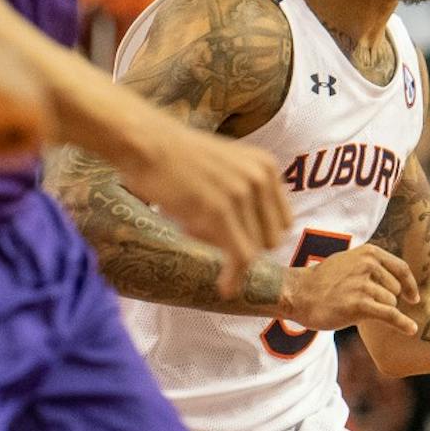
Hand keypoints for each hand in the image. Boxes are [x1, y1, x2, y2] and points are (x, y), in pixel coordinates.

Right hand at [121, 117, 290, 294]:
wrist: (146, 143)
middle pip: (271, 239)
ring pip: (253, 250)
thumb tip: (258, 232)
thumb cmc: (177, 156)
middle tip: (204, 230)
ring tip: (190, 227)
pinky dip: (234, 277)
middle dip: (243, 243)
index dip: (261, 235)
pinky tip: (225, 287)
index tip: (237, 238)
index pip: (283, 221)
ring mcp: (240, 194)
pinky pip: (240, 257)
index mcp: (265, 165)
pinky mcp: (219, 211)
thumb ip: (247, 188)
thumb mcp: (227, 163)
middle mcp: (259, 178)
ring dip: (225, 251)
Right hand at [280, 242, 425, 335]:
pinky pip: (390, 315)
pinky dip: (402, 324)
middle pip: (395, 290)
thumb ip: (370, 265)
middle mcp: (368, 265)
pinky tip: (411, 330)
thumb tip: (395, 278)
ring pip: (390, 304)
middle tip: (358, 301)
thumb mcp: (348, 261)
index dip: (410, 285)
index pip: (401, 268)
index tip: (413, 297)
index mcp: (368, 253)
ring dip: (376, 310)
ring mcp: (364, 284)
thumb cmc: (322, 281)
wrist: (298, 293)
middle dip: (384, 299)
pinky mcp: (359, 304)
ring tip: (351, 306)